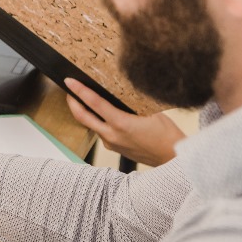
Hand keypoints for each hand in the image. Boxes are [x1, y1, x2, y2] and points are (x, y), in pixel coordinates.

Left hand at [65, 78, 182, 166]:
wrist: (172, 159)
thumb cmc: (167, 136)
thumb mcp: (152, 112)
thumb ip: (134, 103)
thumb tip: (122, 91)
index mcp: (121, 124)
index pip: (95, 104)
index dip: (80, 91)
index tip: (70, 81)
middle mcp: (112, 135)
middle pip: (83, 117)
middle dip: (73, 102)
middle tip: (69, 90)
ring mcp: (111, 144)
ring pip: (91, 125)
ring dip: (84, 112)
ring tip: (82, 99)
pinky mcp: (114, 148)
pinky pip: (100, 132)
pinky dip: (97, 121)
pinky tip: (101, 115)